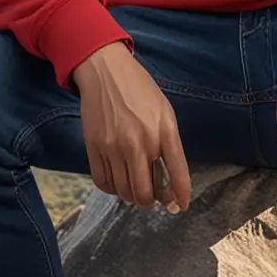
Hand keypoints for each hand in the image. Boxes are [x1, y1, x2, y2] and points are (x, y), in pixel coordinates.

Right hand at [72, 42, 192, 212]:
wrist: (105, 71)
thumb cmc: (139, 90)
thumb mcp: (164, 111)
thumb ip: (169, 143)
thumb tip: (169, 176)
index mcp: (164, 130)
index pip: (178, 173)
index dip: (181, 195)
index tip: (180, 205)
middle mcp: (139, 142)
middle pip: (146, 193)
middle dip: (151, 201)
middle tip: (153, 197)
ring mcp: (114, 147)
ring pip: (124, 192)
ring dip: (132, 196)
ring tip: (135, 187)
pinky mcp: (94, 147)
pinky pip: (103, 183)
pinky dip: (113, 189)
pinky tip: (118, 180)